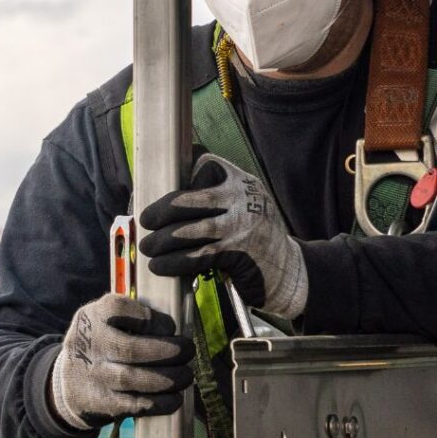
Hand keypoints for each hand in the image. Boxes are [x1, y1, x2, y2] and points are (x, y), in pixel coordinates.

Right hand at [49, 294, 193, 430]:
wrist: (67, 382)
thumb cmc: (100, 344)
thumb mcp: (103, 320)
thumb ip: (131, 316)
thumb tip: (175, 328)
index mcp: (93, 316)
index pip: (119, 309)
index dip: (151, 319)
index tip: (170, 326)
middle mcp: (90, 344)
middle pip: (131, 348)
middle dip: (168, 351)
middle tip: (188, 351)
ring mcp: (95, 375)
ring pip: (134, 378)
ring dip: (169, 378)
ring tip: (186, 375)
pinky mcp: (102, 403)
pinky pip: (135, 404)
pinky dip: (160, 402)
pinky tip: (175, 398)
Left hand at [139, 153, 307, 319]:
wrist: (292, 272)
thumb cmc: (253, 238)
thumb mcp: (240, 207)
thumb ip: (212, 198)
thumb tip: (160, 201)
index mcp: (240, 181)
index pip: (204, 165)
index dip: (176, 176)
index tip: (153, 187)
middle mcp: (244, 199)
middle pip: (193, 198)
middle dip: (163, 210)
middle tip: (145, 220)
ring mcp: (244, 226)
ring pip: (193, 229)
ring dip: (164, 240)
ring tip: (148, 247)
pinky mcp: (241, 255)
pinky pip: (200, 256)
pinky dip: (176, 261)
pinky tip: (161, 265)